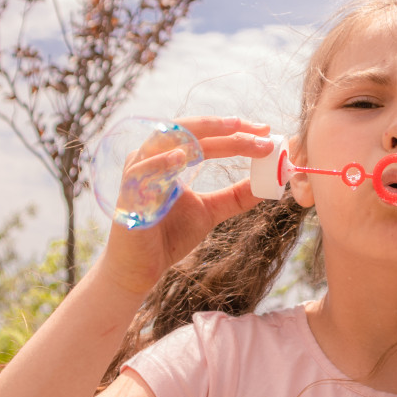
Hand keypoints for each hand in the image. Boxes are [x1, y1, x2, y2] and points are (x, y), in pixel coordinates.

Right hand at [95, 116, 273, 295]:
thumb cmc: (169, 236)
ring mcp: (139, 173)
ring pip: (168, 142)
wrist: (140, 269)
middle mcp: (152, 158)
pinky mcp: (128, 193)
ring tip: (233, 131)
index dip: (235, 130)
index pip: (204, 135)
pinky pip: (142, 171)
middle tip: (258, 130)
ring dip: (202, 136)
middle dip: (225, 128)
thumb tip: (268, 183)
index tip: (265, 130)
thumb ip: (235, 196)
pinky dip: (162, 162)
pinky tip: (182, 158)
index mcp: (170, 158)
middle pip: (189, 130)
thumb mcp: (210, 211)